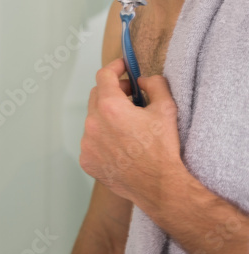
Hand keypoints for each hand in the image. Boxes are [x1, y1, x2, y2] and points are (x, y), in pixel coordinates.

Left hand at [79, 58, 183, 204]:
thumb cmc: (164, 150)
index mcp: (110, 107)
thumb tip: (142, 80)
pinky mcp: (86, 159)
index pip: (104, 76)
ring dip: (107, 117)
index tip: (122, 66)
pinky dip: (103, 139)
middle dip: (113, 92)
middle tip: (131, 97)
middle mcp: (93, 123)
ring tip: (129, 127)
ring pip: (94, 120)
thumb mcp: (167, 110)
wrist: (160, 187)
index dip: (114, 67)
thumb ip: (155, 85)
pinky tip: (121, 146)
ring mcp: (87, 143)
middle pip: (97, 96)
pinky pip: (91, 141)